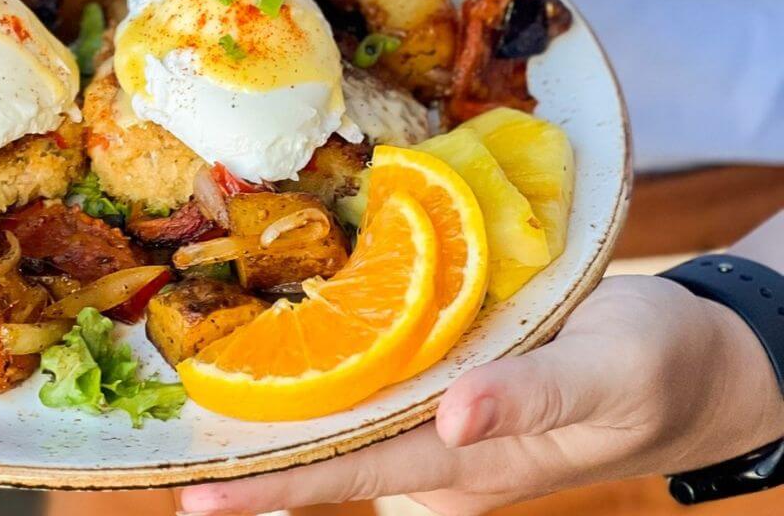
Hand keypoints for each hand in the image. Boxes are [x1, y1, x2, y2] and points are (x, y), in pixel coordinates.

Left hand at [179, 272, 783, 514]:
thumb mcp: (611, 376)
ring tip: (189, 400)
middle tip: (161, 443)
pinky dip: (320, 378)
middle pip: (326, 460)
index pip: (350, 477)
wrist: (691, 359)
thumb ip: (534, 399)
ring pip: (341, 425)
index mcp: (471, 462)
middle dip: (248, 460)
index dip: (273, 488)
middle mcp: (439, 453)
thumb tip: (453, 419)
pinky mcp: (446, 395)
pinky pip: (371, 391)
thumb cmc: (659, 366)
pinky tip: (276, 353)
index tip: (196, 497)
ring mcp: (440, 427)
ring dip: (272, 419)